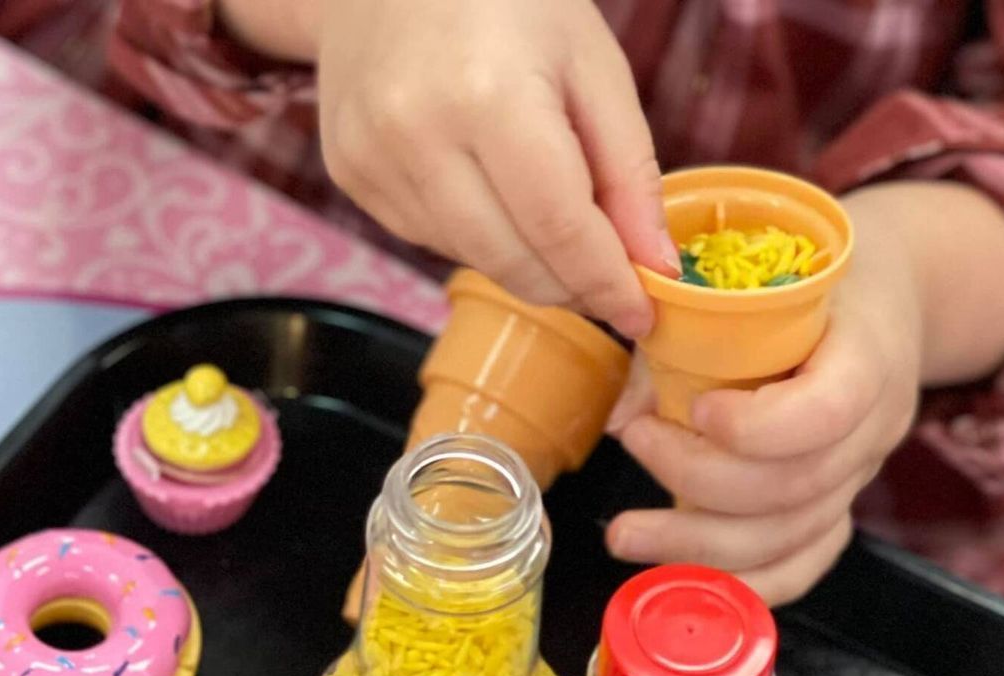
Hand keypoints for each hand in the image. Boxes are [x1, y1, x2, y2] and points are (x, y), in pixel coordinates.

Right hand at [306, 0, 675, 336]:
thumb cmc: (508, 2)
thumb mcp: (593, 67)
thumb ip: (630, 173)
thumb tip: (655, 268)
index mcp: (489, 98)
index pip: (560, 229)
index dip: (607, 284)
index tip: (641, 316)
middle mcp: (417, 134)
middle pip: (513, 261)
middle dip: (571, 285)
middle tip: (606, 279)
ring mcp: (372, 158)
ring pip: (472, 260)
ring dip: (525, 259)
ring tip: (543, 204)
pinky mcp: (349, 175)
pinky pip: (430, 240)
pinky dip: (476, 235)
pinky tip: (485, 183)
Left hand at [605, 244, 923, 605]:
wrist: (881, 297)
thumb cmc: (813, 268)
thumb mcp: (761, 269)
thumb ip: (689, 332)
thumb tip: (623, 416)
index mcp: (869, 353)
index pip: (829, 410)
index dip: (758, 425)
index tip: (695, 407)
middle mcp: (875, 426)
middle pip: (797, 486)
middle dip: (698, 479)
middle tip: (636, 441)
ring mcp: (860, 474)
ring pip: (792, 537)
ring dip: (700, 545)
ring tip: (627, 535)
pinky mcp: (840, 506)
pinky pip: (802, 564)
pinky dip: (742, 582)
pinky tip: (682, 579)